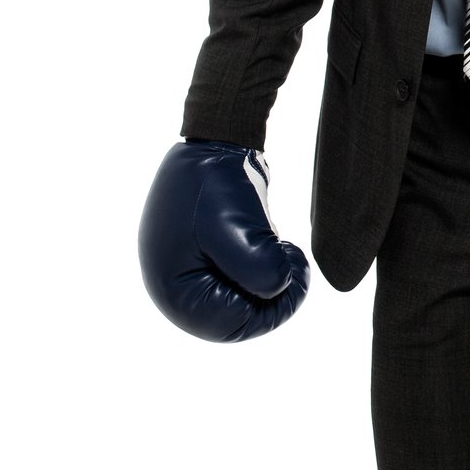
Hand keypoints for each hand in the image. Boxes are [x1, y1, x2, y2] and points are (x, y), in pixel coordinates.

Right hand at [138, 140, 310, 341]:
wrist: (212, 141)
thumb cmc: (217, 186)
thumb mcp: (238, 230)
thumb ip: (258, 271)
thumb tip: (278, 290)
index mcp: (173, 291)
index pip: (232, 327)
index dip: (275, 310)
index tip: (297, 273)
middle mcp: (176, 288)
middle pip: (236, 317)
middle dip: (274, 296)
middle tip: (296, 263)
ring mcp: (190, 271)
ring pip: (240, 298)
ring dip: (268, 281)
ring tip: (284, 250)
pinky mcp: (206, 254)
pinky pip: (238, 278)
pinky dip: (260, 267)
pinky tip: (273, 244)